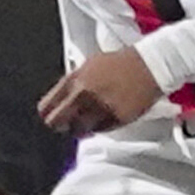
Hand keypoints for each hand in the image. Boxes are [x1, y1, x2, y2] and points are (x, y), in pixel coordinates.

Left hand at [37, 44, 167, 137]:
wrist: (148, 66)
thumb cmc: (119, 64)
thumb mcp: (89, 65)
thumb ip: (73, 82)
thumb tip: (59, 99)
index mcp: (74, 79)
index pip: (47, 105)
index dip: (47, 113)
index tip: (49, 115)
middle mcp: (84, 94)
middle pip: (57, 121)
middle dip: (58, 124)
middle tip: (63, 125)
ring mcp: (99, 108)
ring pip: (78, 130)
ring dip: (78, 129)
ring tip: (84, 124)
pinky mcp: (115, 119)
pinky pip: (98, 131)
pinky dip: (96, 129)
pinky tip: (100, 120)